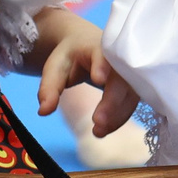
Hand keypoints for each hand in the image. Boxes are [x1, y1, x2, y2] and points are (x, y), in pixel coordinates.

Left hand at [34, 14, 139, 134]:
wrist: (86, 44)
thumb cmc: (71, 56)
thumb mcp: (55, 67)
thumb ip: (48, 88)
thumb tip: (43, 111)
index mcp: (96, 46)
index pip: (101, 54)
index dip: (102, 65)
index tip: (98, 79)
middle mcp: (119, 57)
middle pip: (121, 79)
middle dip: (112, 102)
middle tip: (96, 122)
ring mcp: (130, 72)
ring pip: (129, 95)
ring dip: (116, 116)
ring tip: (96, 132)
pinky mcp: (133, 87)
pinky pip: (130, 103)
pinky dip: (118, 118)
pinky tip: (103, 130)